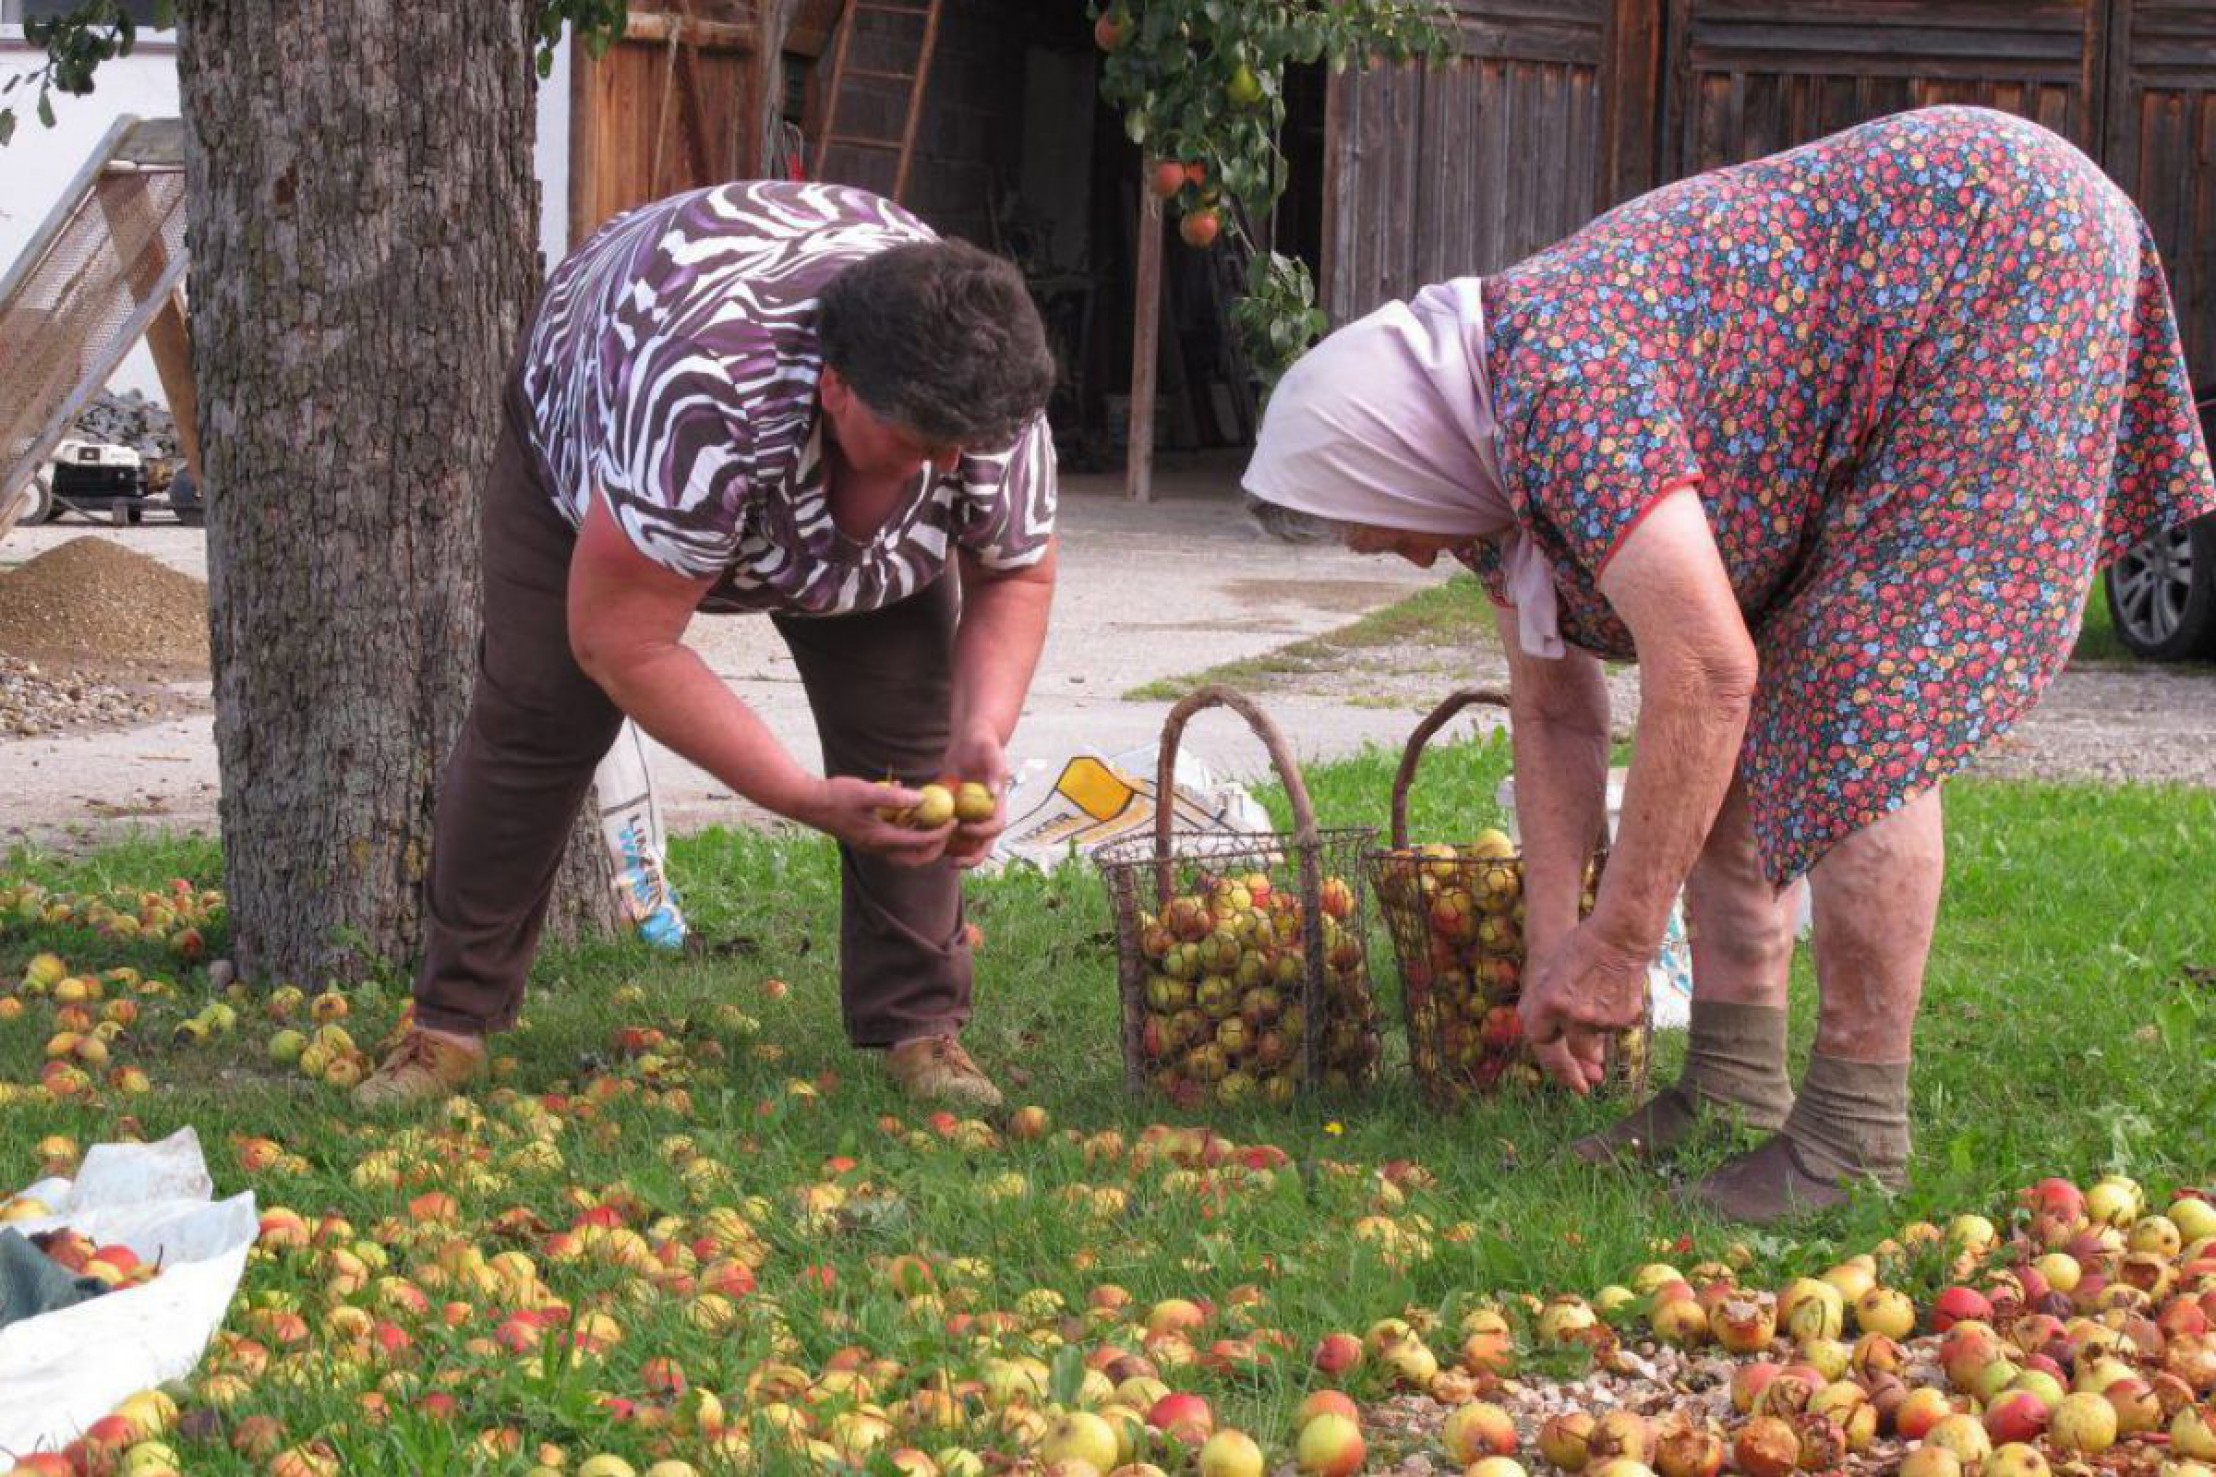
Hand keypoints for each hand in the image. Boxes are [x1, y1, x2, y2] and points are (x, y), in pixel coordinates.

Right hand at [803, 776, 952, 865]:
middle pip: (915, 858)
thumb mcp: (867, 791)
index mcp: (880, 839)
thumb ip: (894, 797)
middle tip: (948, 830)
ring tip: (934, 823)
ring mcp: (871, 844)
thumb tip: (922, 799)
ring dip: (922, 842)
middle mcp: (877, 847)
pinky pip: (894, 841)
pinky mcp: (866, 837)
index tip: (954, 820)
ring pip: (905, 853)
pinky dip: (907, 832)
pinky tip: (910, 810)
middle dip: (935, 848)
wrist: (808, 803)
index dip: (940, 833)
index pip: (919, 843)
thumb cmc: (836, 795)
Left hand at [939, 725, 1008, 868]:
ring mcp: (969, 815)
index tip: (963, 827)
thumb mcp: (991, 753)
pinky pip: (948, 831)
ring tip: (934, 856)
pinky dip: (938, 837)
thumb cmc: (984, 743)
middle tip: (953, 863)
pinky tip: (922, 839)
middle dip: (970, 858)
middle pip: (982, 844)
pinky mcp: (954, 811)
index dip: (981, 833)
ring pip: (964, 843)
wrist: (970, 740)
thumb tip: (993, 792)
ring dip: (952, 852)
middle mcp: (984, 814)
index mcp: (997, 804)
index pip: (995, 827)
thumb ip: (996, 771)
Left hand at [1518, 921, 1650, 1095]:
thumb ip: (1538, 1001)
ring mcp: (1601, 1019)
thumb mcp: (1549, 972)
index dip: (1546, 1032)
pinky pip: (1615, 1029)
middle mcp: (1575, 1015)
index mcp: (1551, 1002)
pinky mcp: (1624, 1019)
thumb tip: (1531, 1026)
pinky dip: (1613, 1018)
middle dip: (1577, 1047)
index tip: (1553, 1027)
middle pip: (1575, 1051)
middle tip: (1581, 1033)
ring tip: (1598, 995)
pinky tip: (1614, 994)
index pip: (1539, 1037)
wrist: (1620, 937)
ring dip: (1595, 1029)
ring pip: (1597, 1039)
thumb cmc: (1580, 949)